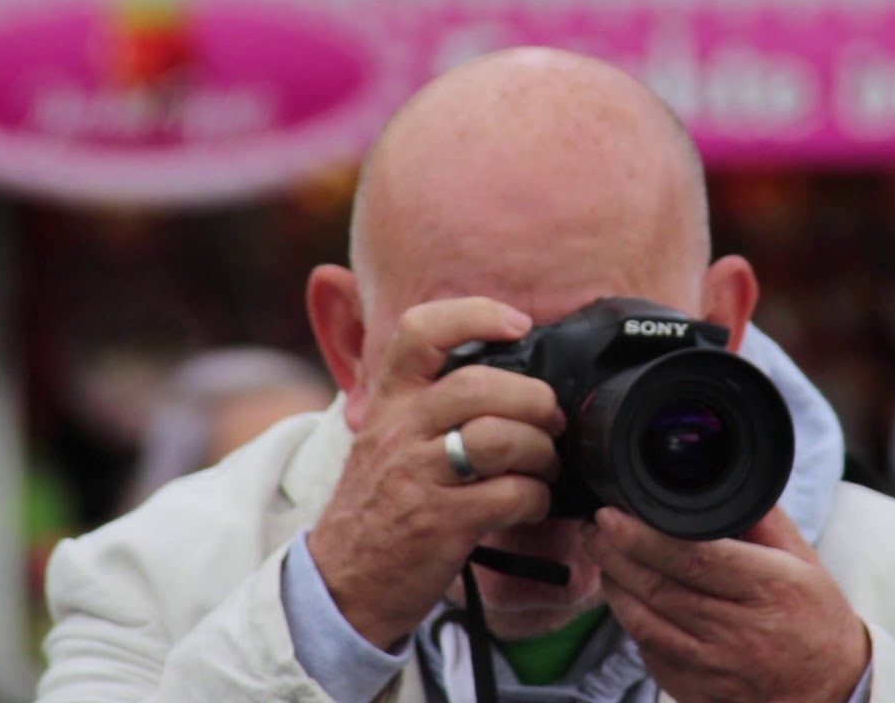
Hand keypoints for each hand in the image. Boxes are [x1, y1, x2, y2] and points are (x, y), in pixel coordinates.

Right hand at [308, 297, 564, 649]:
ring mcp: (418, 477)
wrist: (343, 580)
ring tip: (544, 465)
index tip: (518, 324)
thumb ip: (432, 400)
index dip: (476, 314)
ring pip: (499, 438)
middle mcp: (400, 431)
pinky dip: (536, 497)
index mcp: (390, 401)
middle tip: (551, 420)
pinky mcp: (440, 522)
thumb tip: (507, 373)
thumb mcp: (389, 438)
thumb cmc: (382, 504)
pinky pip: (510, 494)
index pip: (421, 331)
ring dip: (541, 451)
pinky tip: (531, 502)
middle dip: (534, 400)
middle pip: (480, 385)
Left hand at [583, 506, 869, 702]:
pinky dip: (631, 621)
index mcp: (767, 588)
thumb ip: (762, 518)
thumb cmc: (816, 621)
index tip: (614, 515)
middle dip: (615, 553)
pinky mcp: (695, 690)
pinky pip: (649, 652)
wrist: (829, 693)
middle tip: (595, 526)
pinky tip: (624, 595)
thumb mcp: (804, 561)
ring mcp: (714, 666)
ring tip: (601, 553)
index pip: (693, 558)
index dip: (644, 536)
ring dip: (614, 585)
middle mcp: (738, 630)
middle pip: (659, 588)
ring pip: (644, 622)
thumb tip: (721, 478)